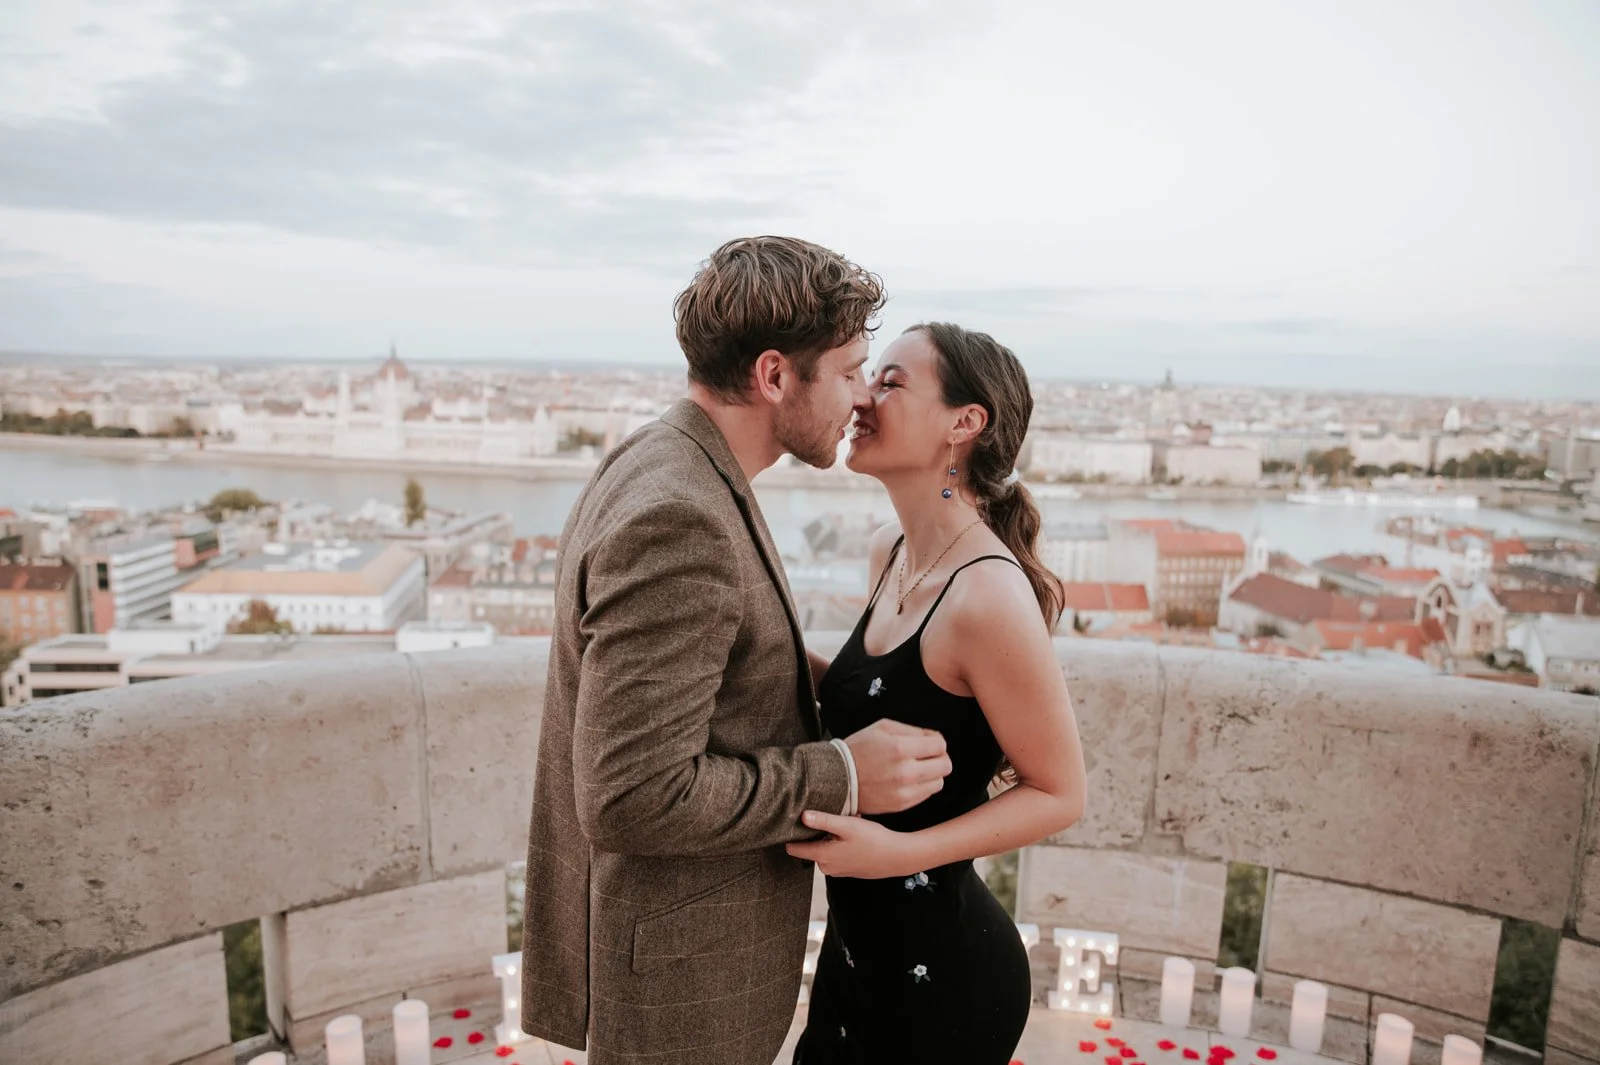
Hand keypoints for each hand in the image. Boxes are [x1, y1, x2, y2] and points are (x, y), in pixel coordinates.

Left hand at [785, 810, 923, 878]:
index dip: (791, 835)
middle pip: (811, 845)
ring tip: (850, 825)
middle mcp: (826, 867)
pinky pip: (837, 853)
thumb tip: (802, 817)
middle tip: (837, 819)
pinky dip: (842, 842)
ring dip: (833, 836)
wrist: (897, 857)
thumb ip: (823, 821)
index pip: (794, 848)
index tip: (793, 822)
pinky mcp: (846, 869)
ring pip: (826, 847)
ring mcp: (837, 870)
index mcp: (823, 856)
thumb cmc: (874, 840)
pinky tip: (857, 835)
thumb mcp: (847, 826)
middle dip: (820, 831)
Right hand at [843, 718, 950, 814]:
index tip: (928, 742)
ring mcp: (905, 791)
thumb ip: (911, 730)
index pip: (940, 744)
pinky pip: (926, 794)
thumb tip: (932, 738)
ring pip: (939, 782)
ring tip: (916, 769)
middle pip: (945, 765)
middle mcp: (906, 772)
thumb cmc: (858, 750)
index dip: (936, 741)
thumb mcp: (882, 728)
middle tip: (927, 756)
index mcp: (901, 748)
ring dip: (932, 773)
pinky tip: (908, 780)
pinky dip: (922, 786)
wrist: (837, 778)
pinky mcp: (902, 804)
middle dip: (939, 757)